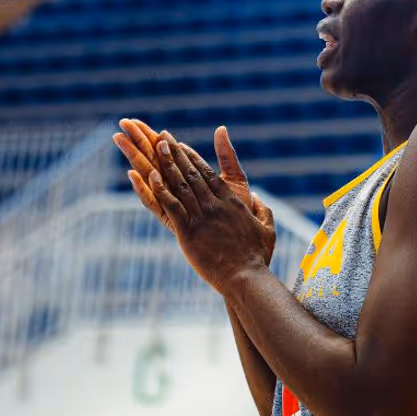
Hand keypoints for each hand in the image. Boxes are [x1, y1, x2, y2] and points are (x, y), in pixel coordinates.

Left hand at [113, 120, 276, 290]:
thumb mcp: (267, 228)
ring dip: (166, 164)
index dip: (193, 158)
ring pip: (180, 185)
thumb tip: (257, 197)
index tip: (182, 146)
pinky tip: (149, 176)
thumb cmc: (258, 257)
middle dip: (176, 154)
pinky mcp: (188, 232)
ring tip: (155, 147)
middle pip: (192, 174)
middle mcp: (215, 205)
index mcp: (231, 202)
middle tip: (163, 138)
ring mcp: (201, 217)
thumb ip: (262, 209)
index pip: (209, 174)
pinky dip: (160, 190)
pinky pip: (171, 206)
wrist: (245, 277)